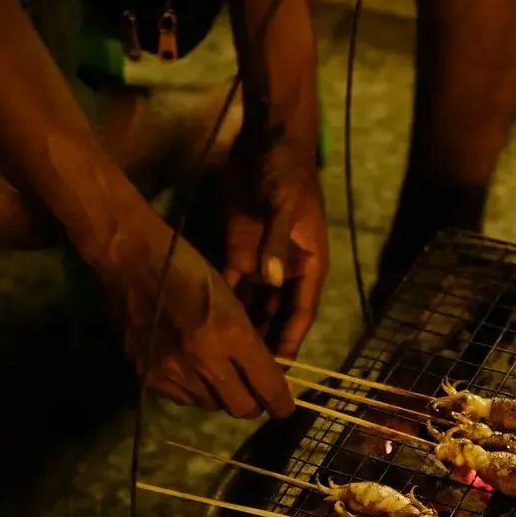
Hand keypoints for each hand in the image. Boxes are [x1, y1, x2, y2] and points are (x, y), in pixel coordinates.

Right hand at [92, 216, 295, 419]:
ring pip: (211, 405)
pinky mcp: (147, 376)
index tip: (283, 407)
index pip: (266, 385)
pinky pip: (181, 399)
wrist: (129, 259)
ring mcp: (171, 371)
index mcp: (229, 333)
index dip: (280, 402)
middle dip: (253, 403)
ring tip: (219, 375)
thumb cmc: (186, 267)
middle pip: (241, 407)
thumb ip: (248, 340)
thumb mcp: (230, 297)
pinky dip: (193, 391)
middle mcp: (202, 359)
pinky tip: (191, 370)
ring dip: (221, 395)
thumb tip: (263, 374)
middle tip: (254, 392)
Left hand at [223, 124, 328, 358]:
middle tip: (248, 375)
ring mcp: (262, 261)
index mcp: (308, 263)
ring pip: (253, 306)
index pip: (301, 311)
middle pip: (277, 316)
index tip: (281, 369)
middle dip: (265, 344)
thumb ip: (276, 241)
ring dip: (243, 330)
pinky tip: (208, 328)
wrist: (265, 141)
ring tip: (226, 360)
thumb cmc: (285, 171)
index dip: (292, 339)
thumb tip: (271, 278)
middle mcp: (285, 269)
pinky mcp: (238, 250)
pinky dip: (224, 305)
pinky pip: (231, 286)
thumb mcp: (284, 204)